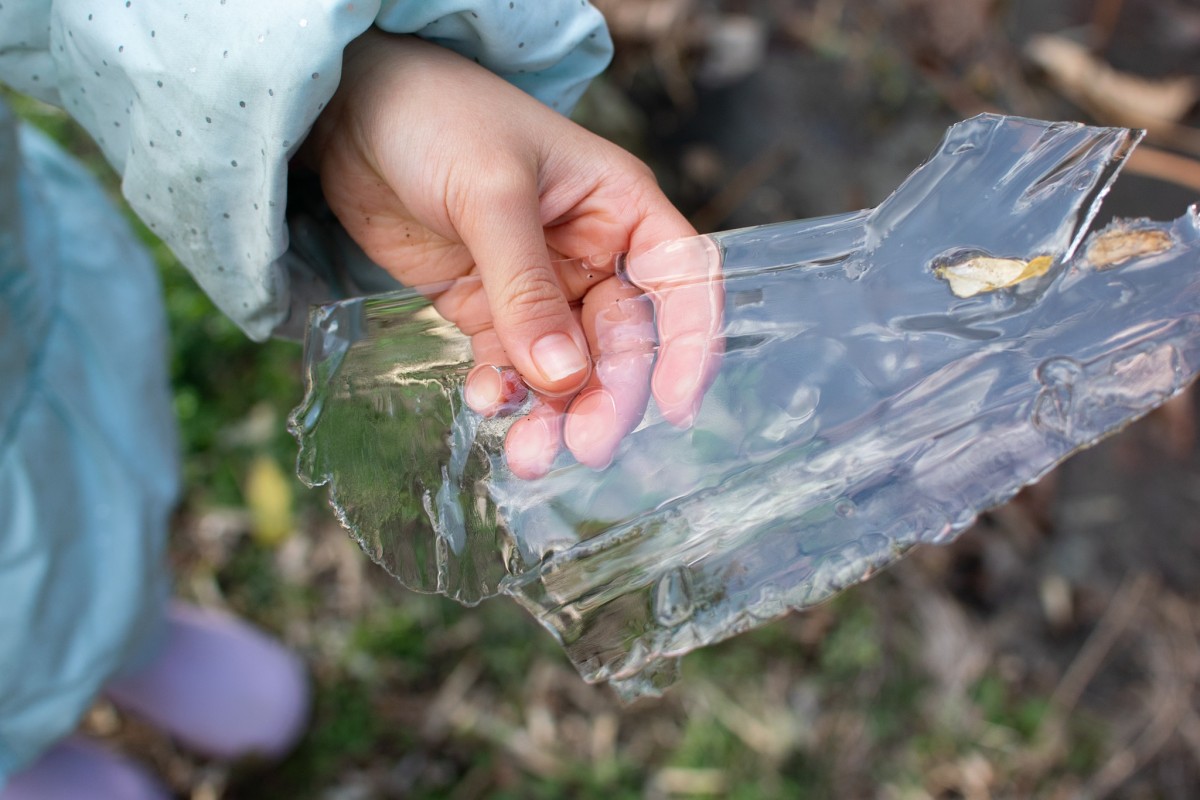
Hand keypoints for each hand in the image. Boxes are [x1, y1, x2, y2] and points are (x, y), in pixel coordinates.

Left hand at [301, 31, 721, 477]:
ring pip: (568, 367)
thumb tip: (564, 377)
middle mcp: (591, 252)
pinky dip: (503, 393)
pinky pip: (510, 367)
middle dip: (606, 396)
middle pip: (623, 341)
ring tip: (527, 456)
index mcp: (619, 207)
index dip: (688, 345)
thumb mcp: (490, 193)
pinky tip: (484, 404)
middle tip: (583, 445)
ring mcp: (540, 286)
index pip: (680, 282)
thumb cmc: (437, 115)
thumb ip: (527, 288)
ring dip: (554, 413)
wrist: (349, 109)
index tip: (674, 407)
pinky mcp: (487, 309)